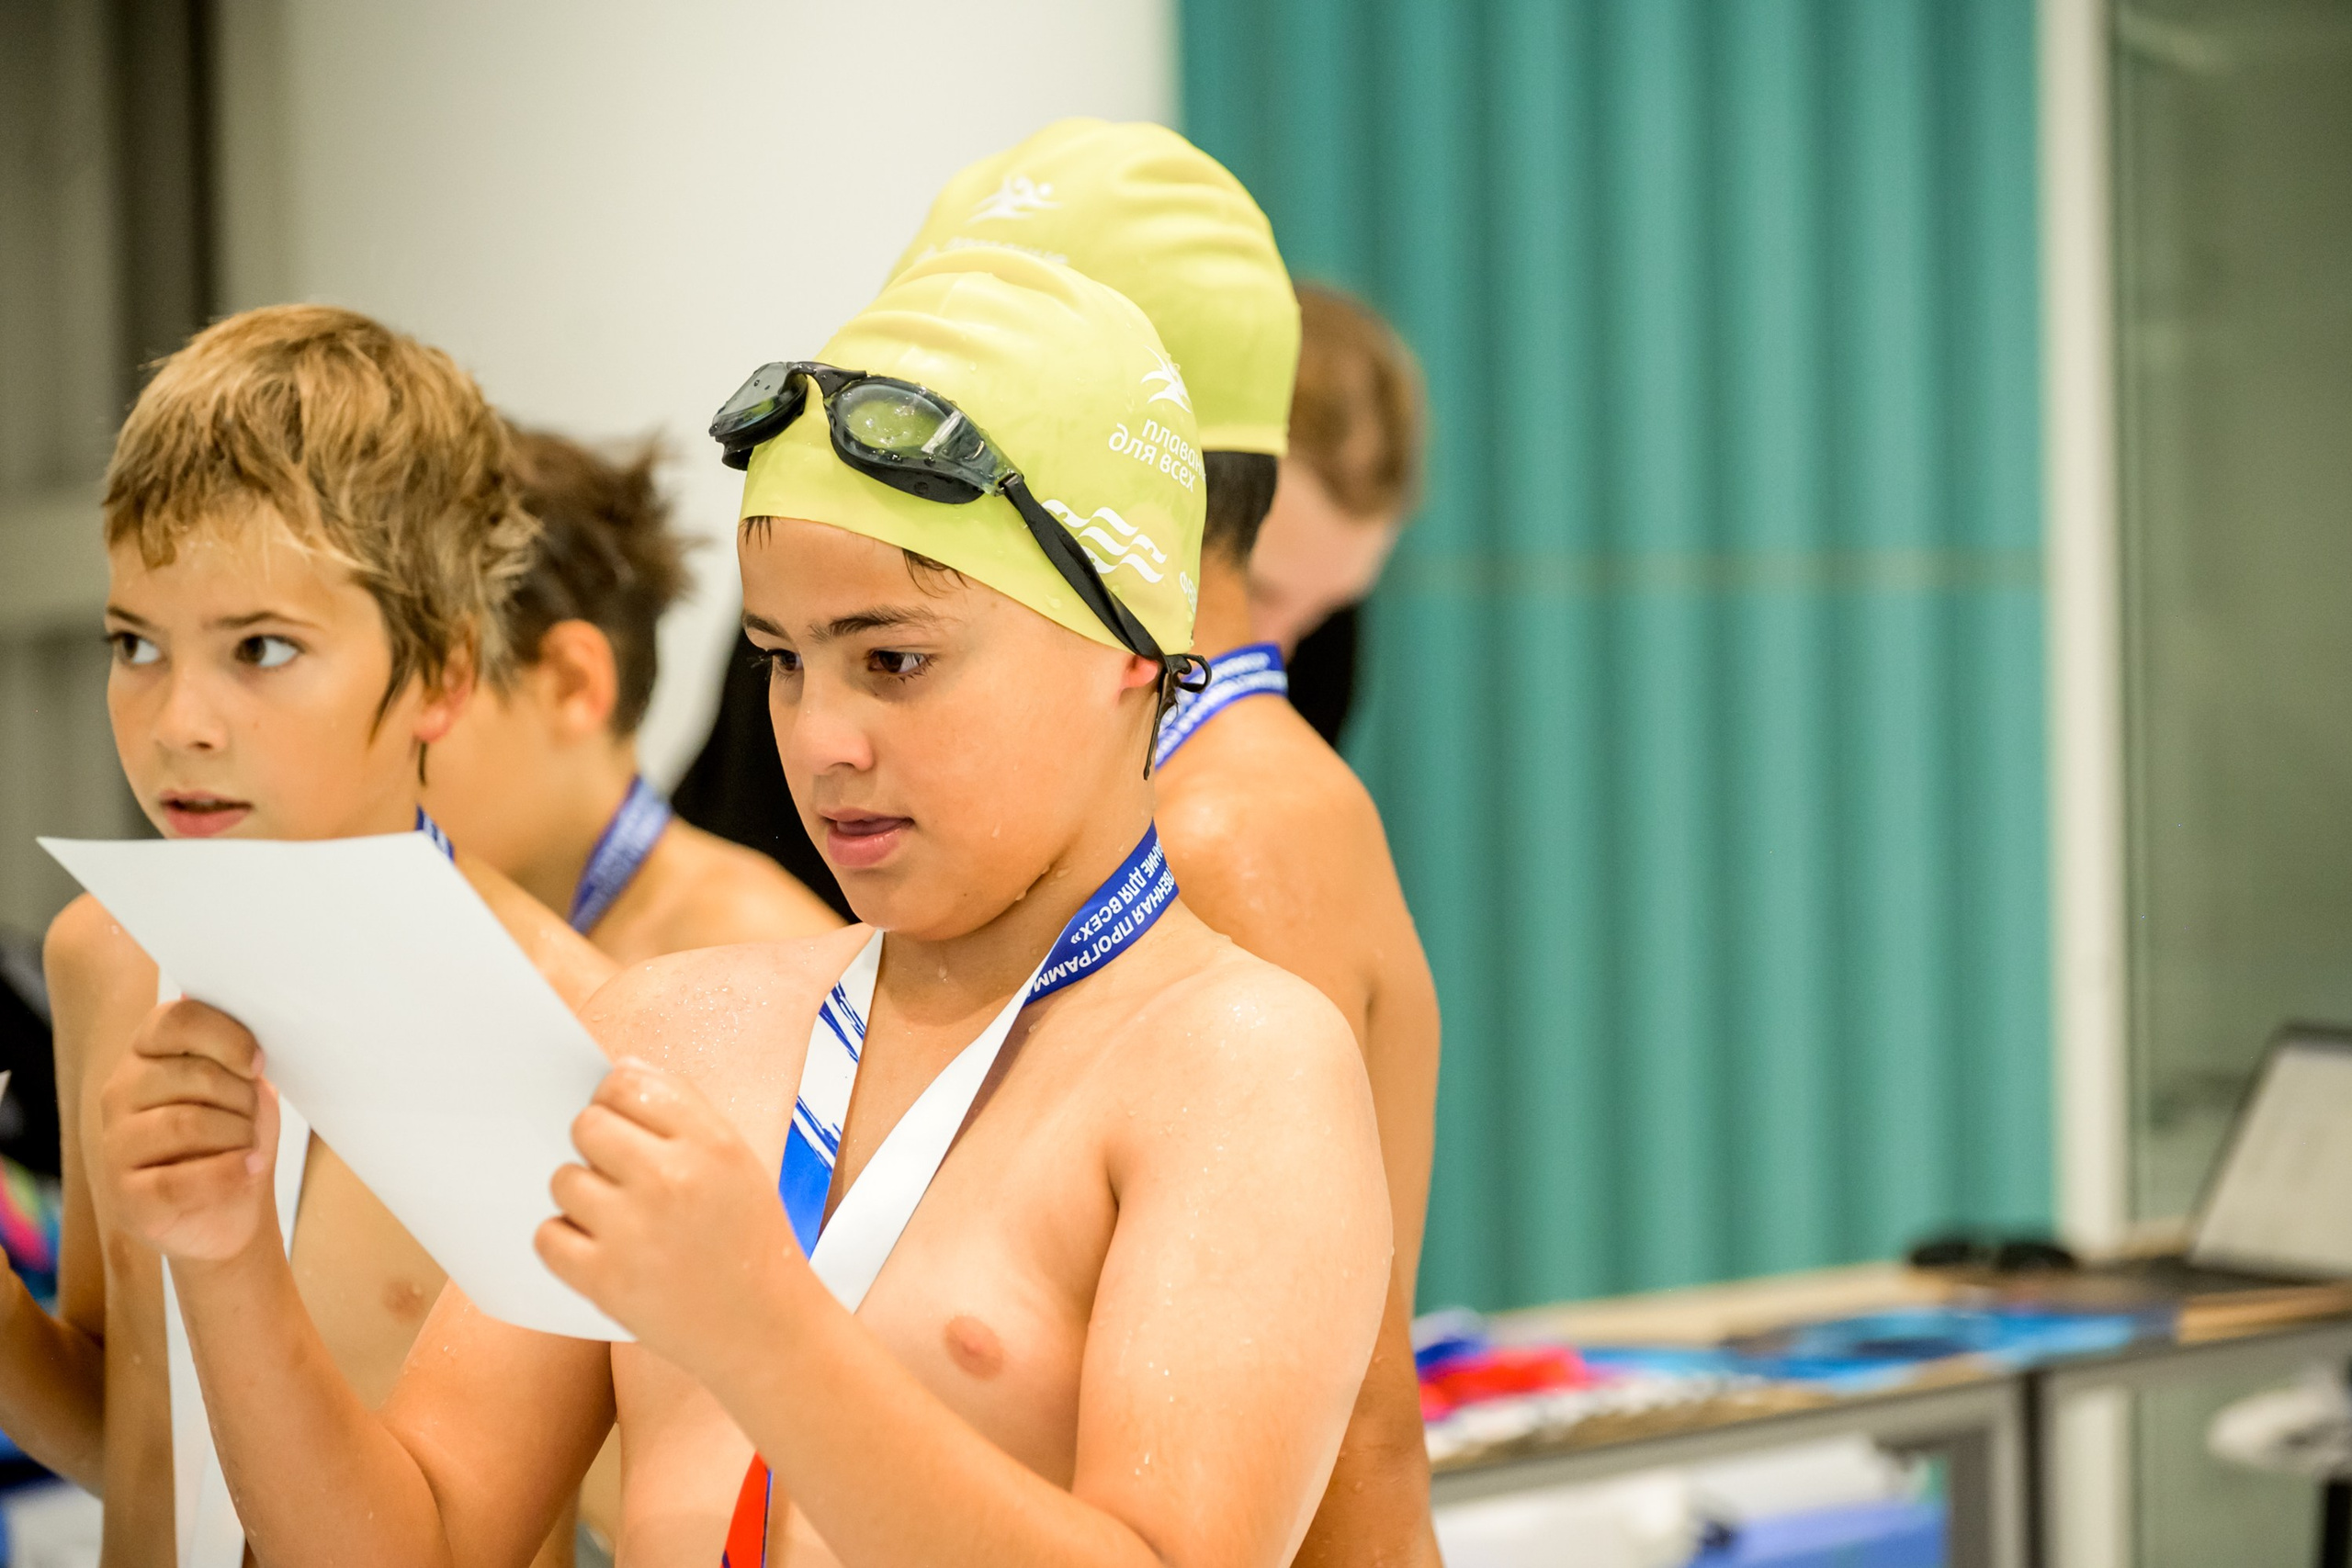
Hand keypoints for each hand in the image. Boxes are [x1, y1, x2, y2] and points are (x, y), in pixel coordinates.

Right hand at [98, 1000, 280, 1261]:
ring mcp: (115, 1145)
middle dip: (242, 1099)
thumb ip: (236, 1055)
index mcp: (146, 1054)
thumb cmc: (235, 1139)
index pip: (176, 1020)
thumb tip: (223, 1019)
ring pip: (189, 1123)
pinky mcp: (125, 1196)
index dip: (226, 1038)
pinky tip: (250, 1170)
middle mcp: (120, 1093)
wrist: (230, 1212)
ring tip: (248, 1148)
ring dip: (238, 1136)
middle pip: (194, 1074)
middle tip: (252, 1120)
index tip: (258, 1065)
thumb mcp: (245, 1089)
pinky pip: (180, 1179)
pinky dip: (228, 1174)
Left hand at [537, 1061, 801, 1369]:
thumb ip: (683, 1109)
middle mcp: (672, 1180)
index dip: (613, 1098)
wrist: (765, 1328)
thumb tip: (622, 1069)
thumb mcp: (738, 1160)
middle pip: (587, 1125)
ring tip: (618, 1219)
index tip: (618, 1120)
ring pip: (563, 1179)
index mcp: (711, 1144)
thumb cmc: (748, 1241)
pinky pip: (548, 1235)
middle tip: (619, 1175)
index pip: (626, 1083)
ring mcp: (635, 1231)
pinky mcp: (605, 1281)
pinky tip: (600, 1250)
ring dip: (580, 1196)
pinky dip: (564, 1242)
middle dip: (594, 1146)